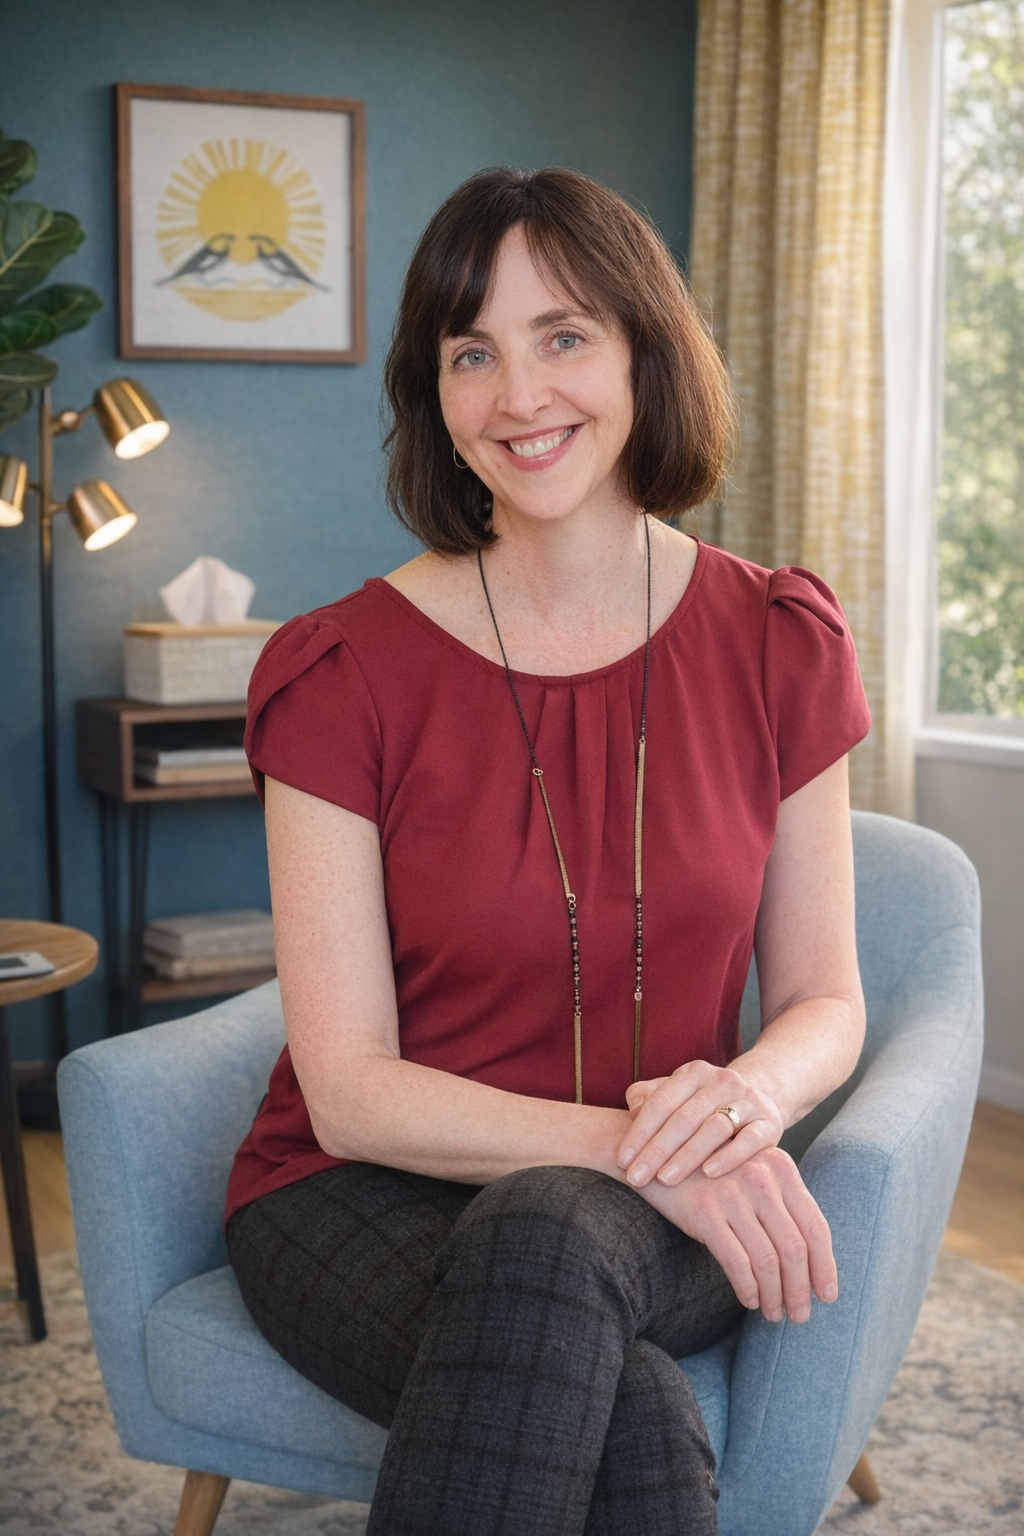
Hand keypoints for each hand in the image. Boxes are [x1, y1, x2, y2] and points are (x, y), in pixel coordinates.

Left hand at [618, 1061, 784, 1187]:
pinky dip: (729, 1157)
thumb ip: (648, 1098)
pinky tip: (708, 1173)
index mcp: (694, 1072)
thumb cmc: (703, 1104)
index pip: (660, 1102)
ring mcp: (748, 1101)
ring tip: (665, 1179)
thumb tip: (633, 1111)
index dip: (639, 1132)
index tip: (622, 1161)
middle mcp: (721, 1081)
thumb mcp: (675, 1094)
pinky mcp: (769, 1123)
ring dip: (686, 1155)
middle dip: (656, 1150)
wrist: (759, 1099)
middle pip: (683, 1118)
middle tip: (636, 1178)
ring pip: (713, 1128)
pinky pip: (749, 1141)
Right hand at [639, 1146, 837, 1322]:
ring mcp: (732, 1194)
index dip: (825, 1266)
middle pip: (794, 1248)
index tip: (827, 1294)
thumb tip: (811, 1261)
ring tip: (773, 1313)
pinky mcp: (704, 1212)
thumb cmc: (711, 1172)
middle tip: (799, 1315)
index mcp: (781, 1167)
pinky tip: (749, 1300)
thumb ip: (781, 1203)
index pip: (815, 1225)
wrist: (656, 1155)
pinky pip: (736, 1262)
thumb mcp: (752, 1174)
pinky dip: (747, 1288)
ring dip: (774, 1295)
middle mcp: (761, 1177)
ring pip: (767, 1260)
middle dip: (800, 1289)